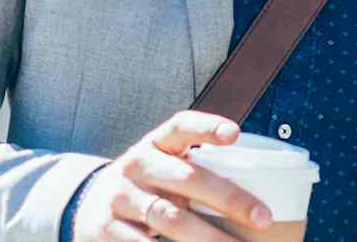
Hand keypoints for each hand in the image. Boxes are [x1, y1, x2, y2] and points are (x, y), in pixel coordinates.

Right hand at [72, 111, 274, 241]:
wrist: (91, 203)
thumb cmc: (152, 182)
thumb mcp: (168, 165)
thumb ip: (201, 169)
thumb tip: (266, 188)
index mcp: (158, 142)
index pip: (182, 125)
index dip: (207, 127)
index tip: (235, 134)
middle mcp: (138, 164)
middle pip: (187, 177)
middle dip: (229, 199)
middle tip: (263, 218)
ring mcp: (121, 196)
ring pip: (170, 217)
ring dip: (208, 238)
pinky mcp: (106, 228)